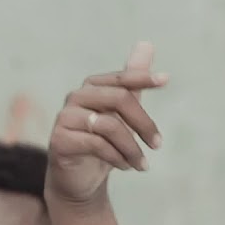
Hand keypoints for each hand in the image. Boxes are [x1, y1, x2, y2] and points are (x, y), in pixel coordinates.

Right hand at [45, 41, 168, 207]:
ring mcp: (65, 118)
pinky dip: (117, 157)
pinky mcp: (59, 140)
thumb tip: (146, 44)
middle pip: (119, 98)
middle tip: (158, 144)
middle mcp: (76, 97)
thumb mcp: (122, 113)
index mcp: (92, 87)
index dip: (143, 77)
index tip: (166, 80)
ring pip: (110, 125)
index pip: (121, 78)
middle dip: (144, 123)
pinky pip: (96, 144)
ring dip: (132, 148)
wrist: (78, 180)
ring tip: (142, 164)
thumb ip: (132, 83)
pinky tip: (125, 167)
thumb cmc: (103, 144)